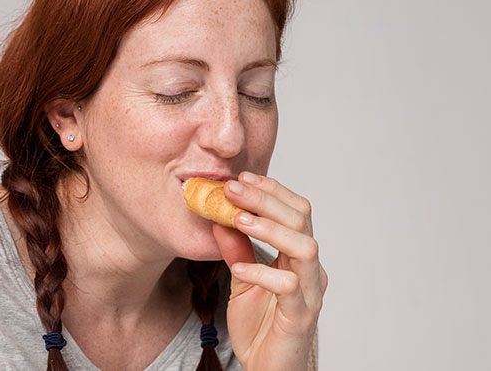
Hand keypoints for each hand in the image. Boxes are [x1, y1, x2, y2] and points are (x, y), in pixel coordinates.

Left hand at [212, 172, 327, 370]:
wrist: (267, 368)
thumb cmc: (260, 325)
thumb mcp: (242, 278)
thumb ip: (235, 249)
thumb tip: (218, 215)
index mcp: (298, 256)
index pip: (296, 210)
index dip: (271, 190)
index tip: (242, 177)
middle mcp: (310, 269)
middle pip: (301, 219)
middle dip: (265, 199)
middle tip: (232, 188)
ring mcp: (310, 292)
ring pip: (305, 247)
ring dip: (270, 228)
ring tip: (238, 219)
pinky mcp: (301, 316)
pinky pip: (289, 287)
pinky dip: (263, 272)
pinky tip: (240, 267)